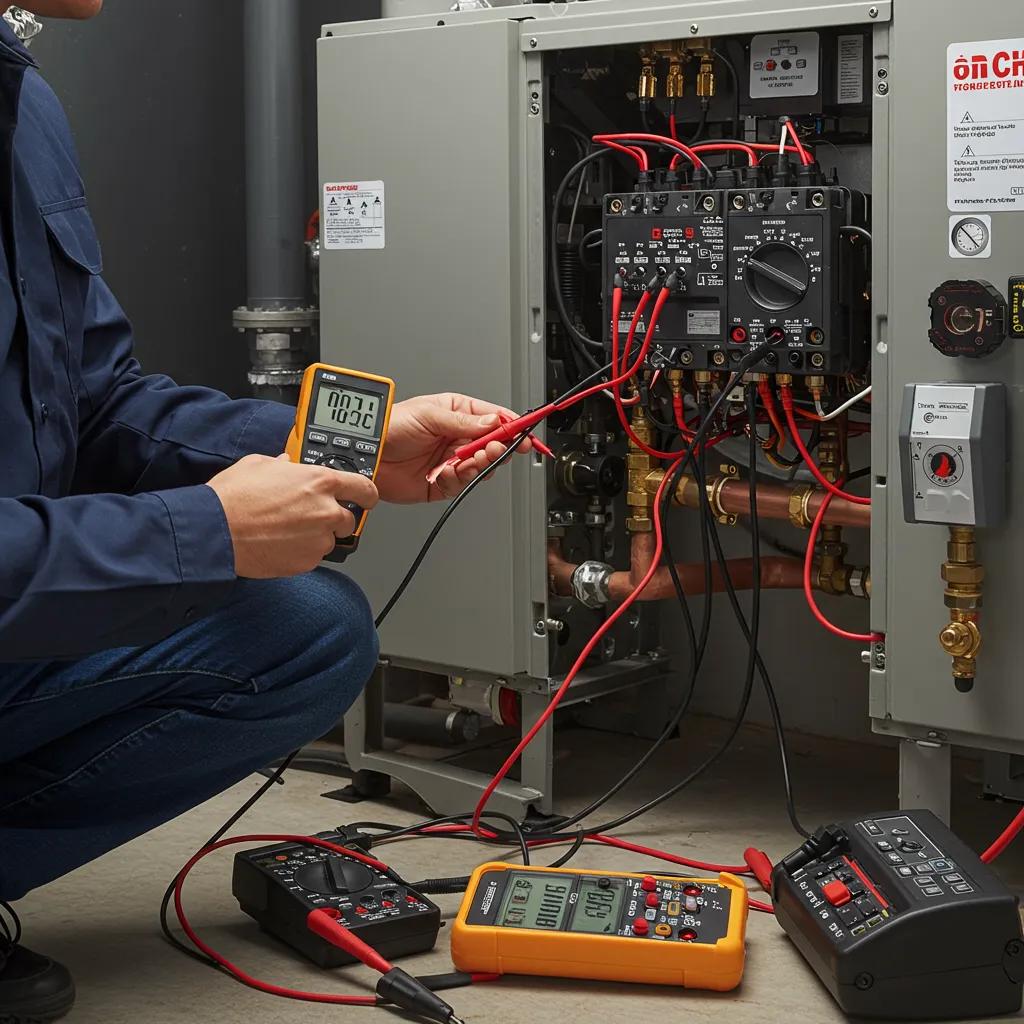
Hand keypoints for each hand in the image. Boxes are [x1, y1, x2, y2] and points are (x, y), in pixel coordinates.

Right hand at [207, 454, 378, 577]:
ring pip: (328, 539)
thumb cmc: (233, 497)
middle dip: (334, 518)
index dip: (367, 494)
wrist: (216, 532)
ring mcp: (318, 539)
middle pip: (348, 518)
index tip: (367, 498)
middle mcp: (326, 511)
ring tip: (285, 530)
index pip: (363, 488)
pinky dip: (301, 552)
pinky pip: (312, 556)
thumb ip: (282, 465)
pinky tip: (279, 543)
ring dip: (315, 536)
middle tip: (308, 517)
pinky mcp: (307, 562)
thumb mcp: (258, 464)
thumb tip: (287, 465)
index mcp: (320, 482)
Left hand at [374, 393, 533, 502]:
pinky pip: (463, 482)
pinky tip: (458, 469)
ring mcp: (452, 460)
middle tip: (502, 447)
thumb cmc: (390, 426)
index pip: (492, 418)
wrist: (368, 453)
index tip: (524, 431)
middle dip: (499, 446)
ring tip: (480, 456)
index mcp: (456, 413)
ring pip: (481, 465)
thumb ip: (464, 422)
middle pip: (492, 444)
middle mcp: (457, 437)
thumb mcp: (429, 414)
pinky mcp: (444, 482)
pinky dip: (464, 477)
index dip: (510, 425)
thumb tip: (492, 423)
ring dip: (483, 462)